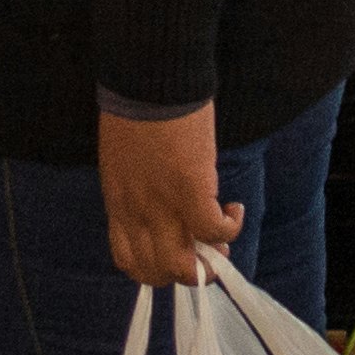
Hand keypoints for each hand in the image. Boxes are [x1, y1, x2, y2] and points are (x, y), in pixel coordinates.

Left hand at [96, 101, 242, 284]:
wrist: (147, 82)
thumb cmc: (134, 110)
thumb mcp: (121, 161)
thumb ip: (135, 188)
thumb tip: (160, 201)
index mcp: (118, 205)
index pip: (129, 261)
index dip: (155, 270)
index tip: (175, 254)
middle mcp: (138, 214)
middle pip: (157, 272)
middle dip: (184, 271)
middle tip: (206, 251)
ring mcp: (163, 205)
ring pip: (184, 266)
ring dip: (208, 263)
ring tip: (223, 241)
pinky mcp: (192, 189)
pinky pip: (214, 230)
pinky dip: (230, 227)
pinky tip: (235, 208)